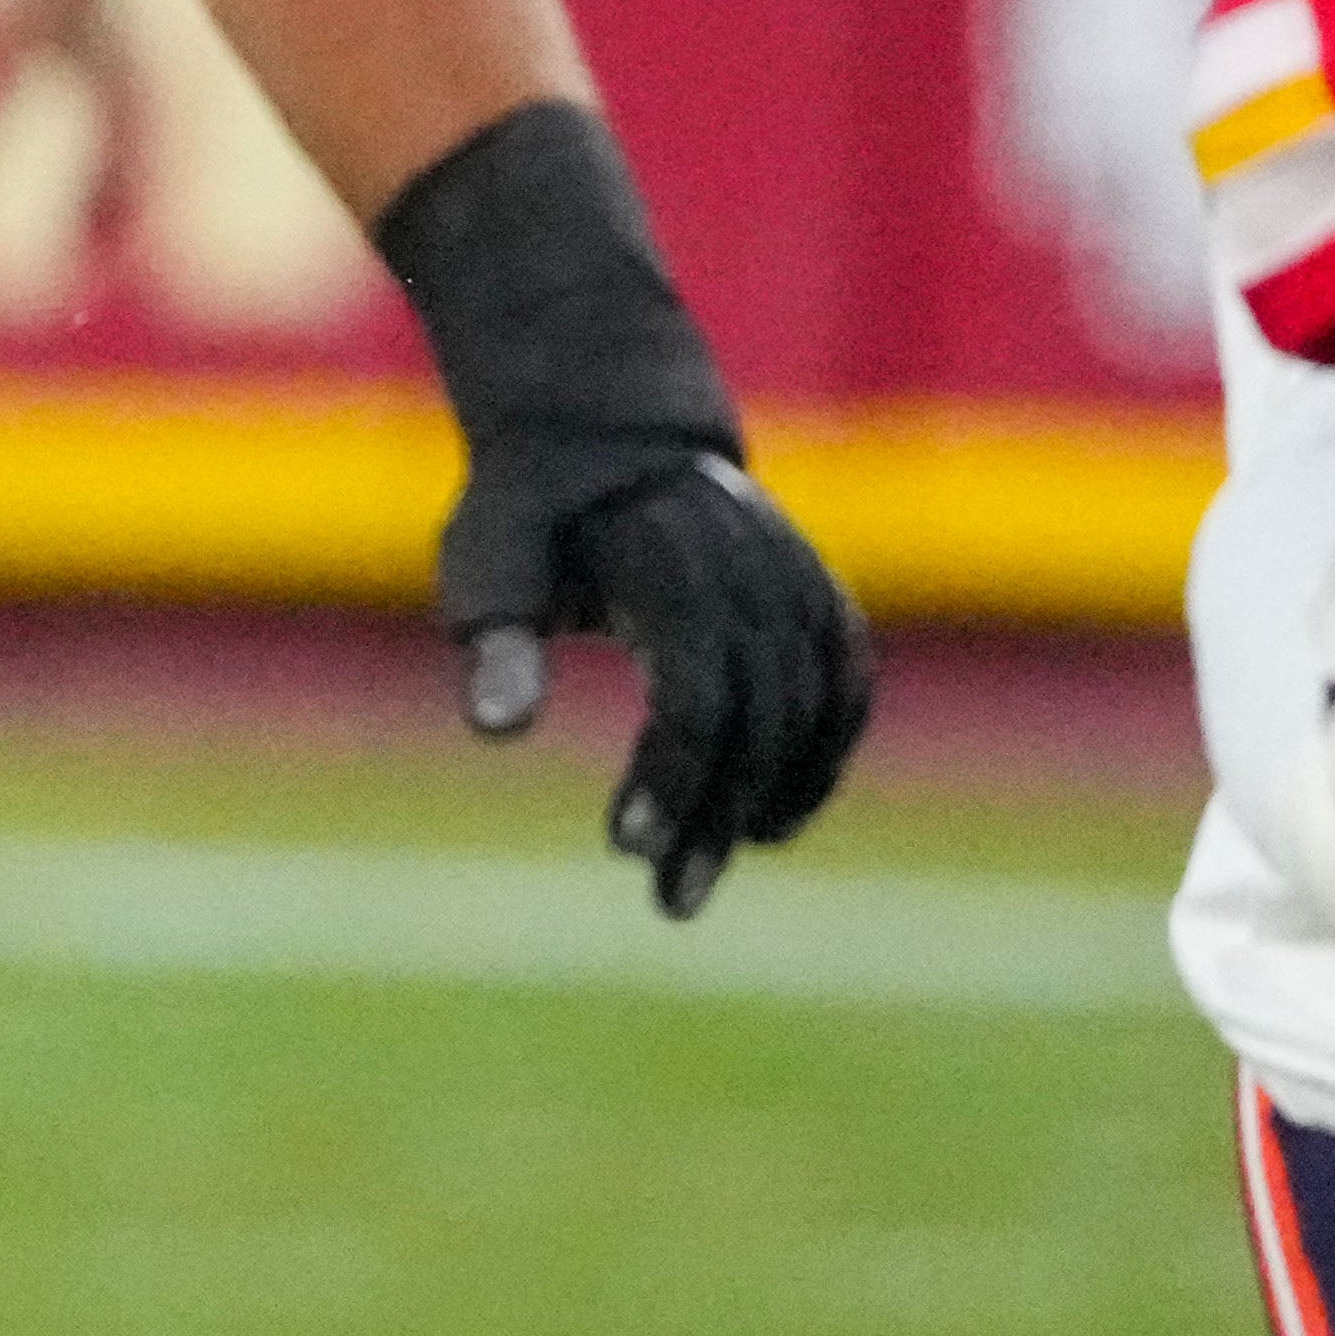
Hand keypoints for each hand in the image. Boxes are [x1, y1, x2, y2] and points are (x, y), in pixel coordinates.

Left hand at [441, 443, 877, 921]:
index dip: (674, 773)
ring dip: (774, 799)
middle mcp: (753, 569)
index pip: (698, 689)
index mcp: (672, 563)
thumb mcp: (486, 563)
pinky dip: (825, 754)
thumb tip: (499, 732)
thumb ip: (496, 643)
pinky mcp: (819, 593)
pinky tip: (776, 822)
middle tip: (672, 901)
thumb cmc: (529, 512)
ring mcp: (798, 577)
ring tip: (707, 874)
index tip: (627, 844)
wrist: (608, 434)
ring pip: (814, 706)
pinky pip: (847, 683)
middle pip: (762, 713)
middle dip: (721, 814)